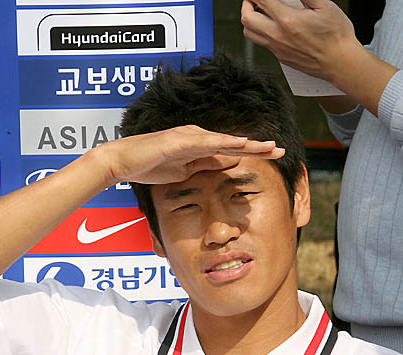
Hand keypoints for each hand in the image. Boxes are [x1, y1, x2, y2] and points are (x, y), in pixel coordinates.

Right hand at [101, 125, 284, 186]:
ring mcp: (187, 137)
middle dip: (257, 146)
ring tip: (267, 146)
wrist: (122, 162)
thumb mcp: (185, 170)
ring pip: (223, 140)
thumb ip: (206, 165)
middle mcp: (196, 137)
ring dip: (246, 143)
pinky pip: (203, 143)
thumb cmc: (150, 165)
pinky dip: (222, 143)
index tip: (273, 155)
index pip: (231, 149)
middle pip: (232, 142)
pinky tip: (238, 144)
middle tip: (280, 149)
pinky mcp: (176, 141)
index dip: (253, 151)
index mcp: (199, 145)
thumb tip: (230, 162)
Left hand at [241, 0, 358, 84]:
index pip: (261, 0)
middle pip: (246, 18)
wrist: (340, 63)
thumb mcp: (324, 5)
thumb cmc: (336, 36)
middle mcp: (278, 36)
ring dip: (249, 19)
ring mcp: (278, 49)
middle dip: (246, 3)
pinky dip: (261, 32)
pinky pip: (262, 44)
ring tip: (259, 11)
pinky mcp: (281, 58)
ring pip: (250, 33)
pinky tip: (272, 25)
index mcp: (288, 20)